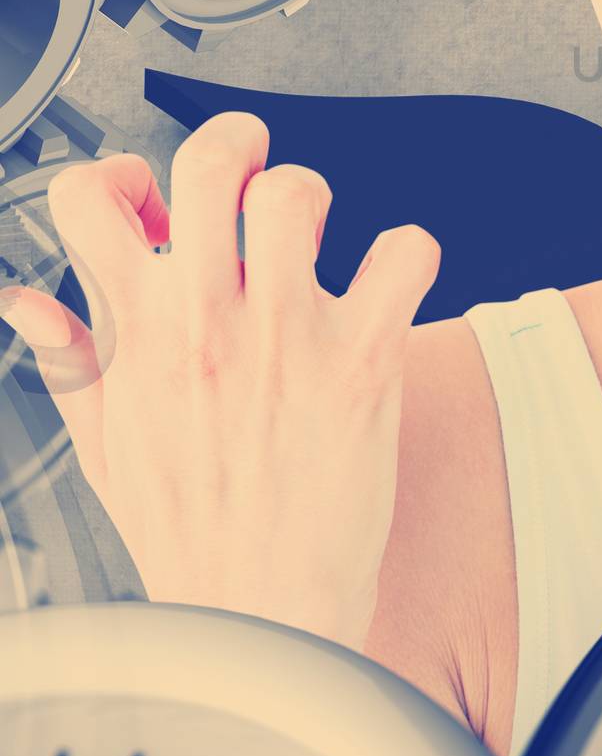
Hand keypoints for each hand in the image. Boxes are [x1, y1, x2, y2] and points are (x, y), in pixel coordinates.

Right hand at [0, 111, 439, 649]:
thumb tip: (30, 300)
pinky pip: (403, 255)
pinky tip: (390, 280)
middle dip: (233, 142)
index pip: (86, 201)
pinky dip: (409, 252)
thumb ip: (73, 358)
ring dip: (311, 197)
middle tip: (254, 171)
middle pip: (208, 166)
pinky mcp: (363, 360)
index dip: (117, 175)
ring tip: (317, 236)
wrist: (262, 612)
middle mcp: (210, 324)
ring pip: (297, 195)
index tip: (148, 195)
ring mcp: (287, 338)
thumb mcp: (106, 445)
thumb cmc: (193, 530)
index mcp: (141, 336)